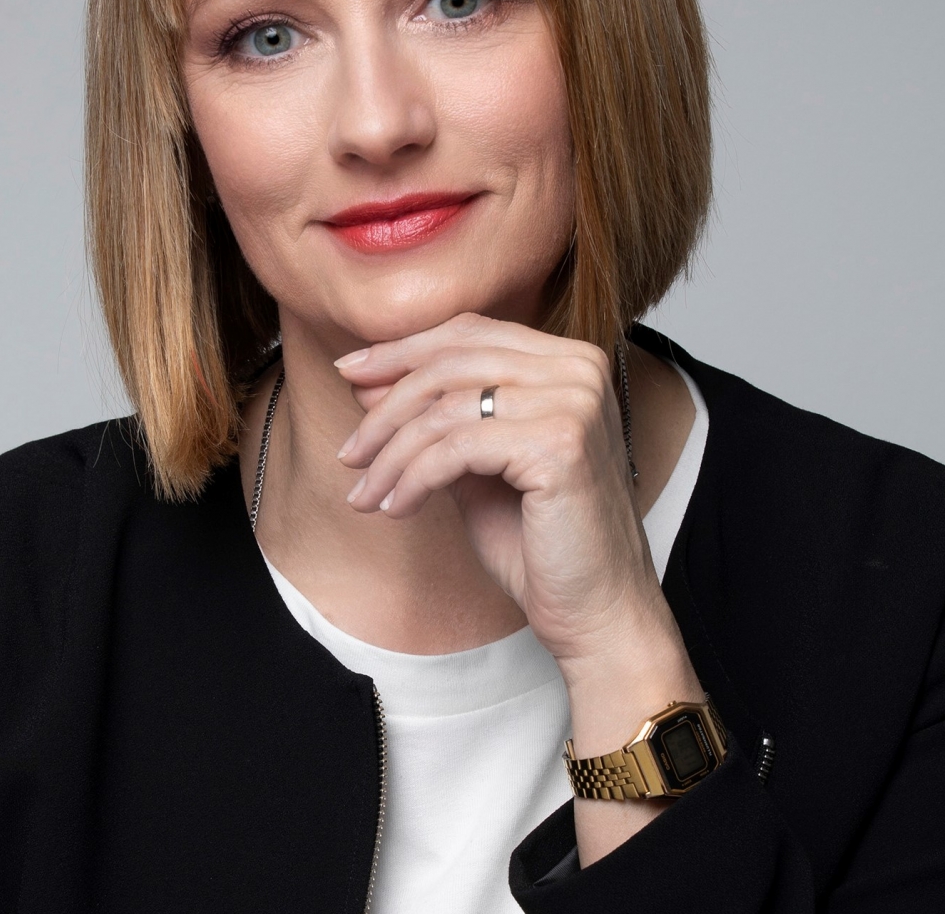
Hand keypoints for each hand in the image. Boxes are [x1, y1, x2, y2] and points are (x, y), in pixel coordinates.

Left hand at [334, 312, 694, 689]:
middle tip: (349, 453)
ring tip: (365, 494)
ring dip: (391, 454)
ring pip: (446, 408)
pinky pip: (455, 449)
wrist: (596, 611)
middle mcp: (579, 370)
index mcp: (568, 362)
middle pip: (451, 363)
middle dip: (385, 408)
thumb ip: (435, 421)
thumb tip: (367, 382)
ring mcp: (574, 402)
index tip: (349, 373)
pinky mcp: (559, 444)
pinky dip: (414, 478)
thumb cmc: (540, 544)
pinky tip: (397, 508)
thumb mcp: (476, 467)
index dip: (401, 350)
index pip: (468, 332)